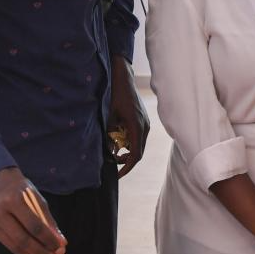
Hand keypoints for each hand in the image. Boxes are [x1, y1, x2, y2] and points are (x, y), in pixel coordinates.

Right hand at [0, 168, 65, 253]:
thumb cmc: (21, 189)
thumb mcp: (37, 198)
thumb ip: (48, 220)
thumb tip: (61, 243)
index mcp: (13, 200)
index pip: (34, 226)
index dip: (49, 239)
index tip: (62, 248)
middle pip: (23, 240)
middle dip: (42, 253)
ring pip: (15, 247)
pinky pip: (10, 246)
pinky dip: (25, 252)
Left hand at [108, 55, 149, 177]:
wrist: (124, 79)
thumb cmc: (116, 96)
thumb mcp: (109, 116)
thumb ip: (110, 134)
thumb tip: (110, 152)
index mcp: (137, 127)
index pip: (135, 155)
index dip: (127, 167)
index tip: (117, 174)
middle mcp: (144, 127)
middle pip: (138, 152)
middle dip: (126, 161)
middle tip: (112, 163)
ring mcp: (145, 124)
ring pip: (138, 145)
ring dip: (127, 151)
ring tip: (113, 151)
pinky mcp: (143, 121)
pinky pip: (138, 137)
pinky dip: (129, 143)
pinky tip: (118, 140)